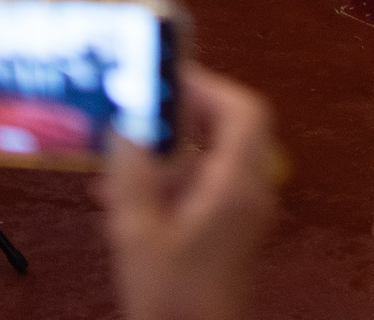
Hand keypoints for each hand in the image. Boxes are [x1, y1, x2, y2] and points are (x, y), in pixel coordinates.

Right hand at [98, 65, 282, 319]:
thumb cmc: (172, 295)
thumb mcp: (137, 232)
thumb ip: (131, 173)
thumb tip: (126, 124)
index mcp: (237, 185)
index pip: (243, 111)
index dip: (208, 85)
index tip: (165, 77)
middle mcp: (251, 192)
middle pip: (231, 130)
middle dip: (184, 115)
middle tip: (141, 111)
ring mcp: (245, 214)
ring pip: (216, 159)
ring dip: (172, 151)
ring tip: (122, 157)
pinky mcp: (231, 232)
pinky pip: (209, 188)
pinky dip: (174, 180)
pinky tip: (126, 197)